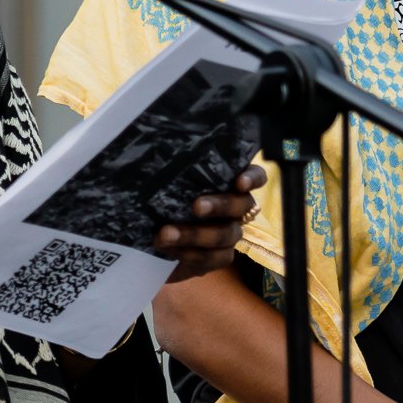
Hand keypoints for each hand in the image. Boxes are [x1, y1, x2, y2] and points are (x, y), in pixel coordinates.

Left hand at [155, 164, 264, 282]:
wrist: (148, 237)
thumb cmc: (159, 198)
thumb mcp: (163, 180)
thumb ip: (171, 168)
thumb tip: (156, 144)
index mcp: (227, 183)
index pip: (254, 176)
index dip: (252, 178)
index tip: (239, 182)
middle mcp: (235, 207)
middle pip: (241, 205)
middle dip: (219, 205)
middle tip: (196, 206)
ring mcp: (229, 233)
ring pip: (226, 234)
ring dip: (195, 234)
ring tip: (165, 233)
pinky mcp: (218, 257)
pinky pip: (214, 258)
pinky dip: (190, 254)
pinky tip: (168, 249)